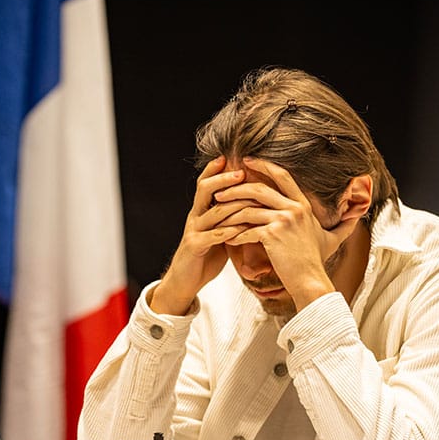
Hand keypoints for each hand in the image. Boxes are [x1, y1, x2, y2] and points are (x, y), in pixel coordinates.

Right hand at [149, 157, 254, 314]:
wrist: (185, 281)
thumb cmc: (205, 257)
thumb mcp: (219, 233)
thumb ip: (230, 219)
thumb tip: (253, 206)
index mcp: (201, 211)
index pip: (206, 184)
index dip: (216, 170)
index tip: (230, 158)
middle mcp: (195, 217)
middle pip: (205, 190)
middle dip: (223, 180)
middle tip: (241, 172)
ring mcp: (193, 232)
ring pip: (212, 212)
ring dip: (232, 204)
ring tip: (249, 198)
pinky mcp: (194, 247)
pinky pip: (211, 236)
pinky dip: (227, 232)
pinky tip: (240, 229)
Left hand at [212, 157, 359, 309]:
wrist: (311, 280)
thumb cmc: (316, 261)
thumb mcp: (332, 238)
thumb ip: (343, 225)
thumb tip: (357, 217)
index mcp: (303, 205)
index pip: (282, 176)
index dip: (264, 165)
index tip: (247, 161)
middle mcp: (294, 208)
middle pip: (259, 188)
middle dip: (235, 188)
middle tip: (219, 191)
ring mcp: (283, 221)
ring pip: (248, 208)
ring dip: (229, 211)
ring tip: (215, 215)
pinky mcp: (273, 235)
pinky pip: (247, 229)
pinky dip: (234, 234)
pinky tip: (226, 239)